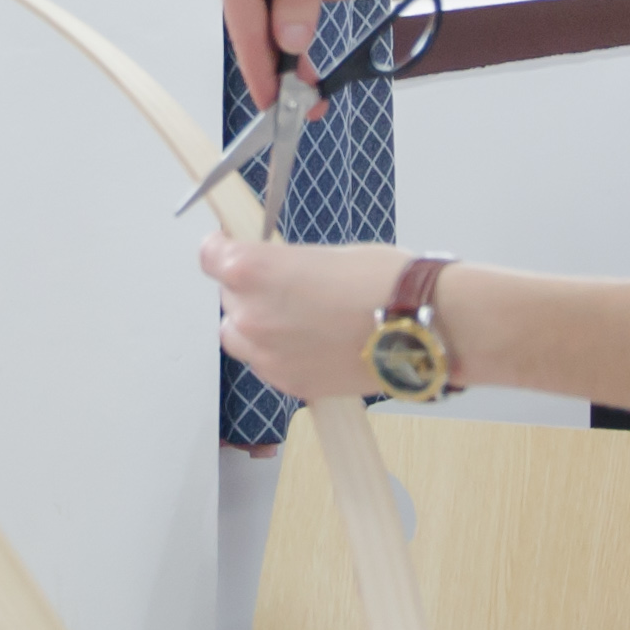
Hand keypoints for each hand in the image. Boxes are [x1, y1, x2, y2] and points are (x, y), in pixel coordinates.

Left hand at [199, 232, 406, 402]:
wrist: (418, 326)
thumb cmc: (383, 282)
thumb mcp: (323, 254)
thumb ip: (282, 264)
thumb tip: (270, 270)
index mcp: (252, 270)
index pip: (210, 256)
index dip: (221, 249)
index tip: (229, 247)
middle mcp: (250, 314)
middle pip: (229, 298)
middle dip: (250, 290)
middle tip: (286, 287)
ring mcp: (267, 354)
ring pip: (241, 337)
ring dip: (258, 326)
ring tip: (298, 319)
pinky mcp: (289, 383)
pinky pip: (267, 364)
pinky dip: (280, 354)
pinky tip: (313, 343)